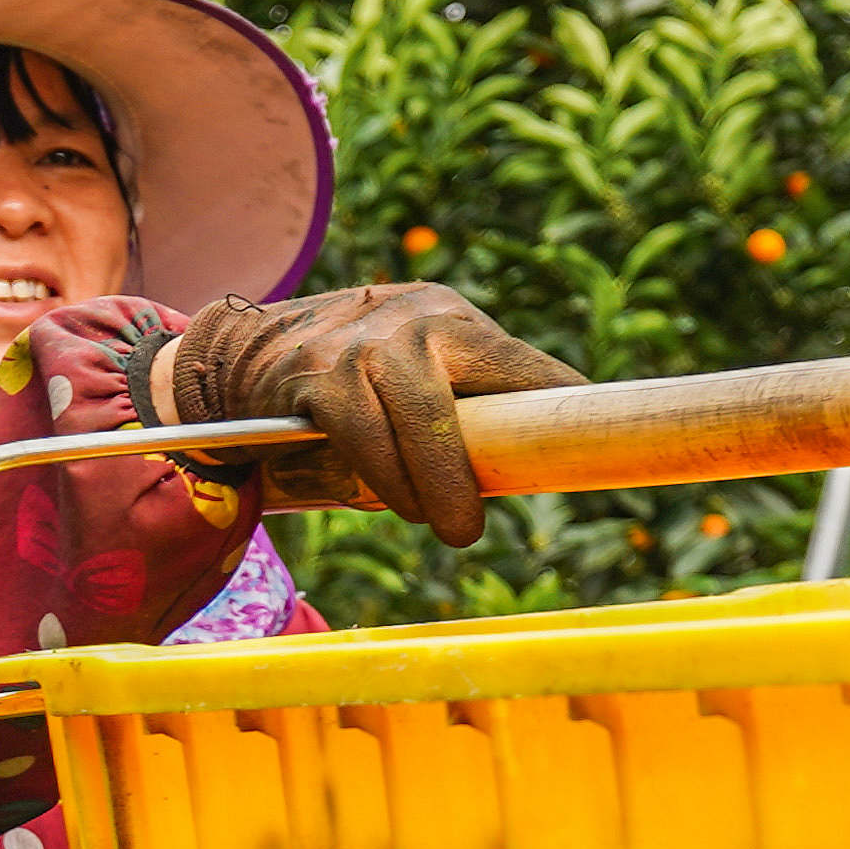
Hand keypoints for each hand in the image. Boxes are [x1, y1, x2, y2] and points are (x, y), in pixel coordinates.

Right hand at [149, 282, 581, 544]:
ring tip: (437, 521)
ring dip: (424, 488)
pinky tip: (390, 500)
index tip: (605, 449)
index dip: (566, 408)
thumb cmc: (354, 385)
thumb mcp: (415, 375)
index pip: (526, 369)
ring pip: (412, 425)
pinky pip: (360, 437)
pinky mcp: (315, 376)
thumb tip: (531, 467)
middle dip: (468, 473)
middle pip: (462, 403)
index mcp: (453, 318)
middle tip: (470, 530)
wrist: (244, 354)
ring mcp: (361, 345)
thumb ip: (464, 409)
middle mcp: (412, 320)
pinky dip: (380, 478)